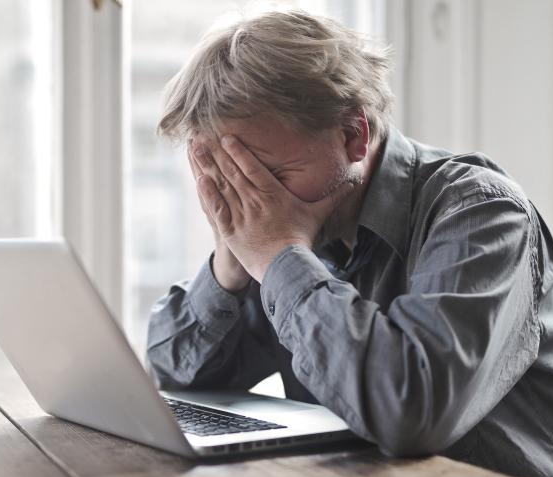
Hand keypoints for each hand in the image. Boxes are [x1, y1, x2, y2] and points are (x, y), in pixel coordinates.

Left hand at [193, 135, 354, 281]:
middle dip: (216, 151)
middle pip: (232, 172)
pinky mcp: (230, 230)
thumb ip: (334, 195)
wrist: (286, 267)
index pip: (252, 167)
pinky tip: (199, 179)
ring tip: (196, 147)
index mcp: (272, 194)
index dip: (238, 151)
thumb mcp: (318, 214)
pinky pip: (216, 208)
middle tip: (202, 133)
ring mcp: (240, 215)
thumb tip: (356, 179)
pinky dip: (207, 193)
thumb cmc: (301, 239)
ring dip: (207, 165)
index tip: (226, 136)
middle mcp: (254, 201)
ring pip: (221, 185)